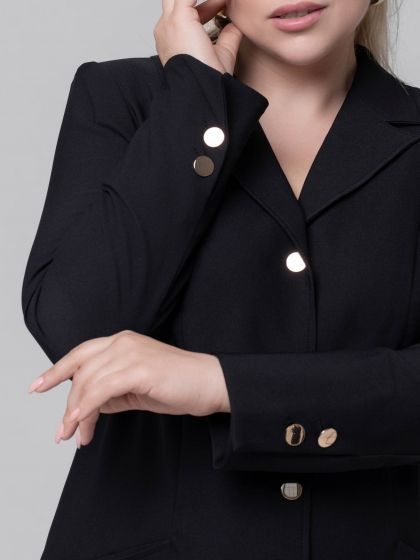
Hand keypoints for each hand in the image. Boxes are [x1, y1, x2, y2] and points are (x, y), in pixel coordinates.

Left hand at [27, 330, 229, 447]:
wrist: (210, 383)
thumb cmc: (178, 386)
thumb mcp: (136, 388)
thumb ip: (111, 392)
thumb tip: (87, 407)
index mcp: (122, 341)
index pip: (80, 353)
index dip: (56, 370)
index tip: (38, 387)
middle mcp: (123, 341)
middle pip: (80, 372)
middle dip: (68, 404)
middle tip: (65, 432)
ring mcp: (130, 353)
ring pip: (87, 383)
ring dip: (75, 413)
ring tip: (74, 435)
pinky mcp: (139, 369)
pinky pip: (100, 391)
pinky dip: (85, 409)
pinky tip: (80, 425)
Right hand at [155, 0, 242, 74]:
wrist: (202, 89)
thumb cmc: (209, 80)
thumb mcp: (222, 54)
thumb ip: (227, 37)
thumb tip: (235, 25)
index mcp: (173, 40)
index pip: (186, 13)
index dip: (207, 8)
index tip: (223, 7)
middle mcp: (167, 30)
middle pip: (174, 0)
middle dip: (193, 0)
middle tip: (220, 2)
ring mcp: (169, 23)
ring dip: (207, 0)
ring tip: (224, 0)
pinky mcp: (178, 18)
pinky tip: (223, 0)